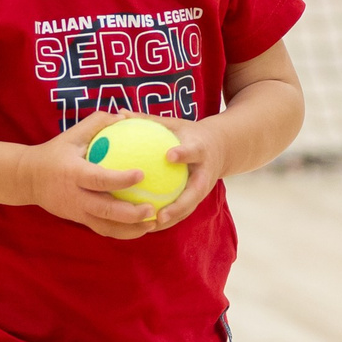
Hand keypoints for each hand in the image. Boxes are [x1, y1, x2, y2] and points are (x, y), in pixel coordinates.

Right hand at [25, 111, 162, 239]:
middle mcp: (76, 196)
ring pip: (106, 226)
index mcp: (74, 173)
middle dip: (130, 213)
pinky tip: (141, 228)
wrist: (28, 178)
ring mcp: (77, 211)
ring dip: (130, 229)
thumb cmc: (55, 152)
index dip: (120, 179)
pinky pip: (102, 229)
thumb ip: (97, 123)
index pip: (98, 179)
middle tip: (151, 208)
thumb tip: (124, 116)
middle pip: (105, 210)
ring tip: (152, 224)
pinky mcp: (79, 220)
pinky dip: (122, 232)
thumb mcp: (72, 134)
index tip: (141, 174)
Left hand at [147, 116, 225, 231]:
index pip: (193, 152)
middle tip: (160, 214)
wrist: (220, 150)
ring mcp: (203, 190)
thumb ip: (148, 121)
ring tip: (149, 227)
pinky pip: (181, 212)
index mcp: (201, 151)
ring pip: (187, 209)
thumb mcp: (175, 124)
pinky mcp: (197, 199)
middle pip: (194, 194)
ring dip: (171, 220)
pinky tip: (144, 226)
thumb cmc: (191, 135)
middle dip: (179, 206)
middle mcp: (204, 174)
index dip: (183, 154)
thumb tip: (120, 113)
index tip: (169, 156)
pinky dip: (165, 220)